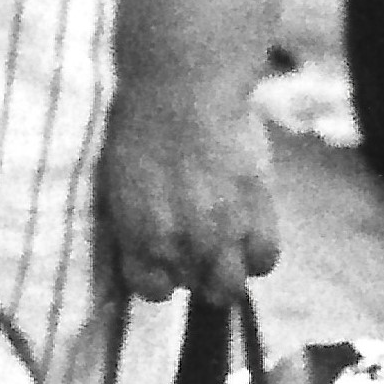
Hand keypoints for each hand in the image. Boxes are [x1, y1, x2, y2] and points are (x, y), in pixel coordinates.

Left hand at [97, 59, 286, 306]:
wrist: (182, 94)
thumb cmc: (139, 128)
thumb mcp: (120, 183)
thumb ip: (134, 220)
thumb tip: (145, 239)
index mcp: (138, 235)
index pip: (150, 289)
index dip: (158, 280)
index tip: (162, 265)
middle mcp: (180, 243)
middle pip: (194, 288)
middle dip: (194, 276)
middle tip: (196, 253)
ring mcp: (223, 231)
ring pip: (231, 284)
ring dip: (226, 273)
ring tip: (224, 251)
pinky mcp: (259, 211)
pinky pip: (264, 258)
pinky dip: (256, 256)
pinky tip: (248, 237)